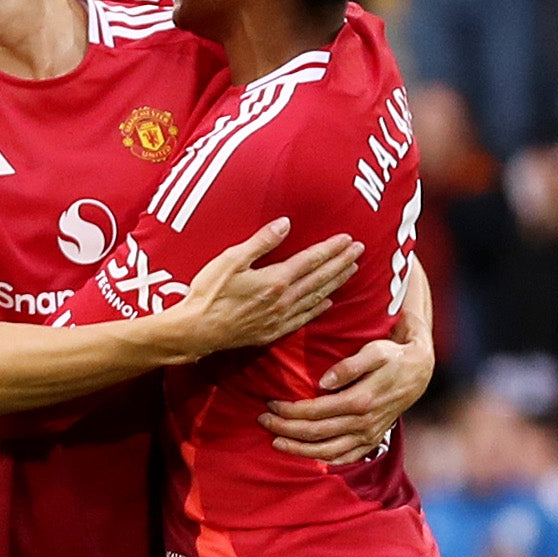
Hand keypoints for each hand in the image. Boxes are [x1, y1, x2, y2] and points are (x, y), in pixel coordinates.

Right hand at [161, 219, 361, 356]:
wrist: (197, 331)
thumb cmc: (208, 293)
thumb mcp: (231, 260)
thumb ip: (261, 242)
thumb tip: (286, 224)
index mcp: (275, 279)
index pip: (311, 260)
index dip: (331, 249)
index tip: (348, 239)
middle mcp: (284, 299)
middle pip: (320, 278)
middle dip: (341, 263)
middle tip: (360, 251)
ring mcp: (280, 318)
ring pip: (316, 297)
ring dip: (336, 283)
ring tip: (352, 271)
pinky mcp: (273, 331)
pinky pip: (303, 319)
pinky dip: (319, 309)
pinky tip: (328, 303)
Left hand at [262, 324, 433, 460]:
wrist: (419, 371)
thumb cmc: (392, 356)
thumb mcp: (374, 351)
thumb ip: (349, 365)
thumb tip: (324, 382)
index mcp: (360, 401)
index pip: (315, 411)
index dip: (289, 410)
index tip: (271, 403)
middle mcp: (363, 423)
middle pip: (315, 433)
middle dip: (285, 429)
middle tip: (263, 420)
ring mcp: (368, 436)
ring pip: (327, 452)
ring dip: (298, 449)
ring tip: (276, 442)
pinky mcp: (372, 441)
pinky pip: (345, 458)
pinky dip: (324, 460)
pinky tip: (306, 455)